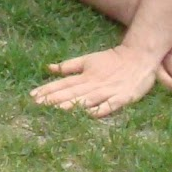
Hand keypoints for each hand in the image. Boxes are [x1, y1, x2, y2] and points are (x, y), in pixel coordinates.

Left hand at [33, 46, 160, 119]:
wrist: (139, 57)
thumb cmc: (112, 60)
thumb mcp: (88, 60)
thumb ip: (68, 66)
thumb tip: (48, 68)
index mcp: (85, 75)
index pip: (62, 84)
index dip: (47, 90)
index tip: (32, 96)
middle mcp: (94, 84)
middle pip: (71, 92)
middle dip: (53, 99)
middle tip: (37, 104)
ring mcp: (108, 91)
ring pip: (87, 99)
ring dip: (72, 104)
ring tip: (56, 109)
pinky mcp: (122, 98)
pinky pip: (110, 106)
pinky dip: (100, 109)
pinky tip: (89, 115)